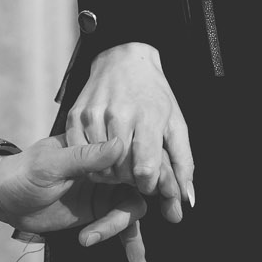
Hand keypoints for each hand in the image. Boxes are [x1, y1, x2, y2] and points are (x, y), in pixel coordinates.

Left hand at [0, 135, 153, 261]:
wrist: (2, 198)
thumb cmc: (22, 173)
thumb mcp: (51, 165)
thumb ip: (86, 157)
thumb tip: (120, 145)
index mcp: (97, 147)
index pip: (135, 154)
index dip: (157, 170)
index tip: (168, 190)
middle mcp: (106, 168)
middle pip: (142, 183)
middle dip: (158, 200)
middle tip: (173, 217)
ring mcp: (103, 192)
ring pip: (131, 210)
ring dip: (131, 232)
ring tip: (123, 253)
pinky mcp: (97, 213)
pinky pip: (120, 228)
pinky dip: (130, 243)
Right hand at [65, 43, 193, 222]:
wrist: (124, 60)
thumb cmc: (154, 94)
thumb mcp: (176, 125)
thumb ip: (183, 164)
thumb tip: (186, 201)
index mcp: (148, 116)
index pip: (145, 169)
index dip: (149, 184)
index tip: (151, 179)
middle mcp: (119, 114)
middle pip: (122, 170)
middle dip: (132, 179)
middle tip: (136, 168)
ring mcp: (94, 114)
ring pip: (99, 166)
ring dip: (112, 173)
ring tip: (122, 160)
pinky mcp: (76, 115)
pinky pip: (81, 155)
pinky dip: (92, 162)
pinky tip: (103, 154)